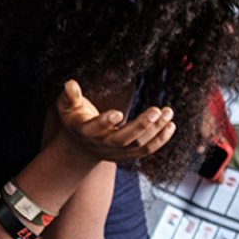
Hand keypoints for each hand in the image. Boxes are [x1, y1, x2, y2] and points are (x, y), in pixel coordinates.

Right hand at [55, 80, 175, 162]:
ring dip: (156, 130)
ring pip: (138, 145)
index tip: (118, 113)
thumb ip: (70, 96)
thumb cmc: (75, 119)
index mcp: (84, 131)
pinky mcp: (127, 155)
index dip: (105, 122)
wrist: (80, 145)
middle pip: (123, 139)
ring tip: (168, 112)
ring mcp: (115, 152)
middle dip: (141, 125)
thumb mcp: (67, 107)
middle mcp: (101, 144)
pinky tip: (171, 126)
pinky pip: (146, 150)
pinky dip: (161, 140)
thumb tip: (70, 84)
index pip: (93, 129)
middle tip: (156, 110)